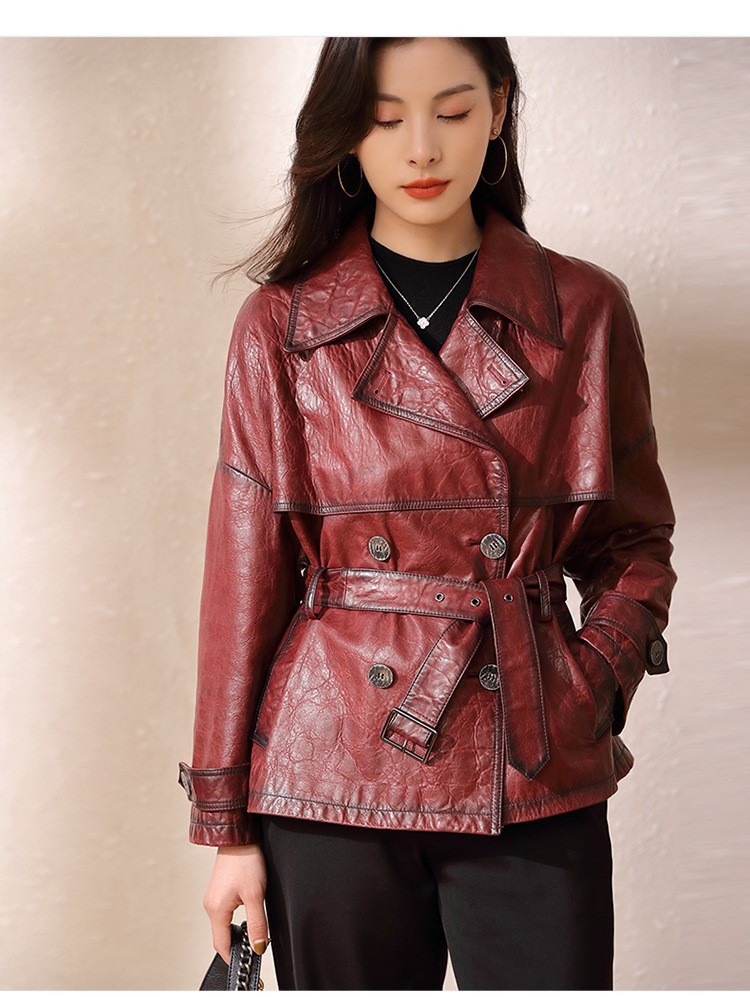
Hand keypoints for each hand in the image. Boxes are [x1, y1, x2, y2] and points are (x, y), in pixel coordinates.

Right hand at [203, 843, 271, 963]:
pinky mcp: (219, 890)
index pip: (222, 945)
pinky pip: (224, 912)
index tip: (248, 960)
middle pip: (221, 936)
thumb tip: (257, 946)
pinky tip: (248, 910)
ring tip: (253, 928)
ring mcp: (213, 897)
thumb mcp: (255, 894)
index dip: (234, 956)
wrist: (238, 836)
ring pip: (224, 924)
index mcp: (216, 910)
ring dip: (236, 930)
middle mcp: (211, 905)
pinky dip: (235, 918)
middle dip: (237, 944)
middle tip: (254, 945)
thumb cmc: (245, 860)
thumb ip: (256, 923)